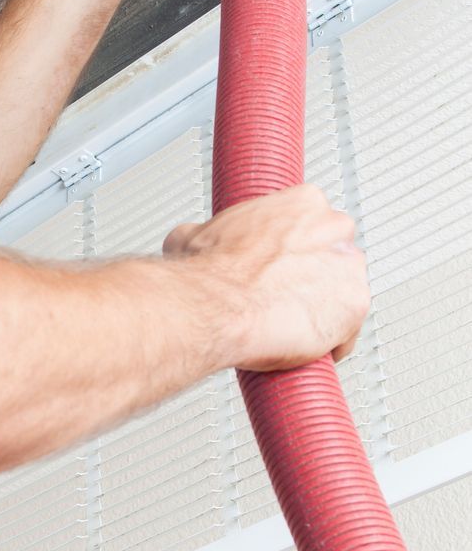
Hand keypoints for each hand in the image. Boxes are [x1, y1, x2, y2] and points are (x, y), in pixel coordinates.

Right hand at [163, 184, 369, 370]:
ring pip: (343, 294)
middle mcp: (334, 228)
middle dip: (314, 277)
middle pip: (337, 255)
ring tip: (291, 326)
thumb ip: (213, 234)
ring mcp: (350, 268)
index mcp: (302, 203)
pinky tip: (301, 348)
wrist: (214, 309)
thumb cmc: (208, 274)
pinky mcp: (354, 308)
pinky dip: (328, 345)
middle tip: (284, 296)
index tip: (280, 266)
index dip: (294, 251)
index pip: (313, 225)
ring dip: (323, 310)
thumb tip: (197, 240)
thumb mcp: (195, 235)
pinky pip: (347, 334)